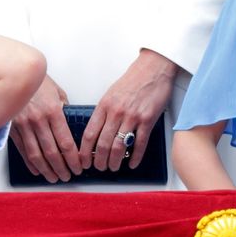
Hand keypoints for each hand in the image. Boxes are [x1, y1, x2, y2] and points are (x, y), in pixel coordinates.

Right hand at [9, 74, 80, 181]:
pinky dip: (30, 162)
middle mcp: (39, 120)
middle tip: (68, 176)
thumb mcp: (57, 91)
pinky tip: (37, 170)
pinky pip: (22, 150)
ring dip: (47, 169)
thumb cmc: (37, 80)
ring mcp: (24, 125)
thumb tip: (69, 121)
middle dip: (62, 168)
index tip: (79, 166)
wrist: (14, 72)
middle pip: (53, 152)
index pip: (66, 142)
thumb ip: (64, 108)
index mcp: (53, 111)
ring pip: (37, 155)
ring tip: (54, 177)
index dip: (73, 158)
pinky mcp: (12, 128)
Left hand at [79, 48, 177, 171]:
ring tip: (113, 167)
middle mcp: (116, 112)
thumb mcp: (111, 93)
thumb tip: (97, 131)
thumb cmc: (133, 80)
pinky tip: (132, 163)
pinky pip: (140, 143)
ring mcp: (132, 117)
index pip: (89, 134)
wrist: (153, 69)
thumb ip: (104, 112)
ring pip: (119, 146)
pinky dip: (135, 157)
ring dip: (114, 161)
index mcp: (104, 105)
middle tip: (99, 167)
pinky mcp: (148, 120)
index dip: (84, 151)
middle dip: (99, 161)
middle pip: (102, 144)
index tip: (82, 161)